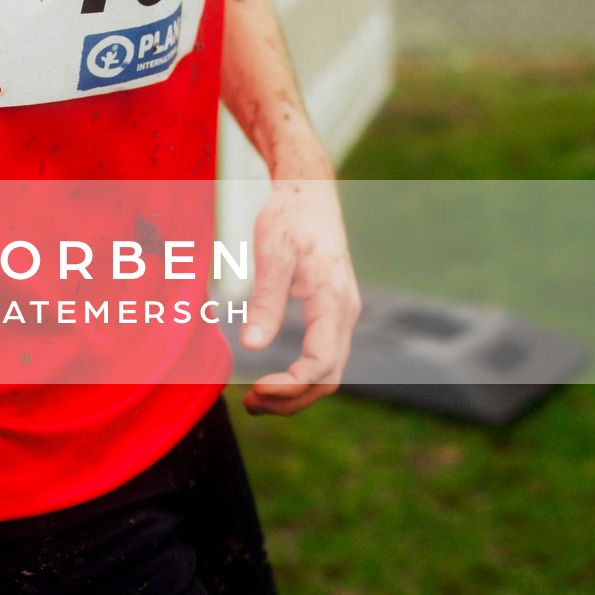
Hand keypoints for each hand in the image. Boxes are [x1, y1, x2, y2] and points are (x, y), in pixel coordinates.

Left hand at [239, 135, 360, 417]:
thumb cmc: (290, 216)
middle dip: (292, 399)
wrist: (308, 190)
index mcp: (334, 300)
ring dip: (295, 393)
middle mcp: (345, 312)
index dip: (290, 386)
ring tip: (255, 399)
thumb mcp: (273, 253)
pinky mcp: (332, 311)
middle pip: (329, 377)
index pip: (321, 363)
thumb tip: (251, 345)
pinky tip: (272, 377)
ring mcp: (342, 313)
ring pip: (328, 371)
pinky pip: (324, 356)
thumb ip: (266, 300)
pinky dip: (300, 377)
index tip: (255, 389)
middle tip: (250, 404)